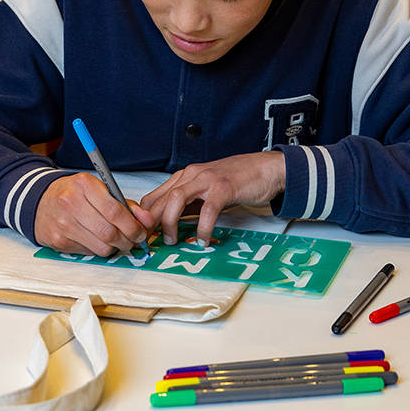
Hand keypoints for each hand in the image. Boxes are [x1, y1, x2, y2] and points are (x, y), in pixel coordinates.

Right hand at [34, 173, 150, 256]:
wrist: (39, 202)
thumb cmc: (72, 194)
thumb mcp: (97, 189)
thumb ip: (123, 203)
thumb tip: (146, 220)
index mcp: (84, 185)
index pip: (115, 211)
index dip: (133, 226)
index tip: (141, 231)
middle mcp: (71, 204)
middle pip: (110, 233)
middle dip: (128, 240)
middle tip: (133, 240)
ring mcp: (63, 224)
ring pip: (102, 247)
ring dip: (115, 247)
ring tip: (116, 240)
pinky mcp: (59, 241)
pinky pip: (90, 252)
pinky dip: (99, 249)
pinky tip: (97, 240)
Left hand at [140, 151, 284, 245]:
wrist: (266, 168)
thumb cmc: (236, 181)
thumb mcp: (205, 192)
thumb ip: (189, 205)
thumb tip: (170, 227)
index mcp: (184, 177)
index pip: (153, 197)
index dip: (144, 218)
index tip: (144, 235)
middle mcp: (191, 175)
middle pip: (161, 199)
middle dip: (152, 223)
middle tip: (152, 242)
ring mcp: (207, 181)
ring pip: (176, 200)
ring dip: (170, 223)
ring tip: (172, 240)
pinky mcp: (224, 189)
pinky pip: (207, 211)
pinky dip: (202, 228)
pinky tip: (202, 239)